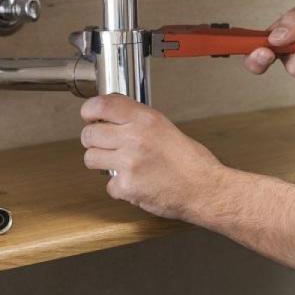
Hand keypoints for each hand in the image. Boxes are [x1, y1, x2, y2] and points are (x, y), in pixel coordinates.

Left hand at [80, 94, 226, 221]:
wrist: (205, 189)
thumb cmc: (192, 162)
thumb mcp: (167, 129)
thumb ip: (139, 122)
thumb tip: (112, 118)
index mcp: (147, 120)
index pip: (103, 105)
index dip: (89, 110)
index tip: (89, 115)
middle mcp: (135, 138)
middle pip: (89, 134)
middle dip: (94, 140)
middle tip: (106, 145)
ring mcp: (129, 163)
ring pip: (90, 158)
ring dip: (101, 162)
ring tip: (121, 165)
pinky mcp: (126, 186)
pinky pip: (108, 184)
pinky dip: (119, 186)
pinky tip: (136, 182)